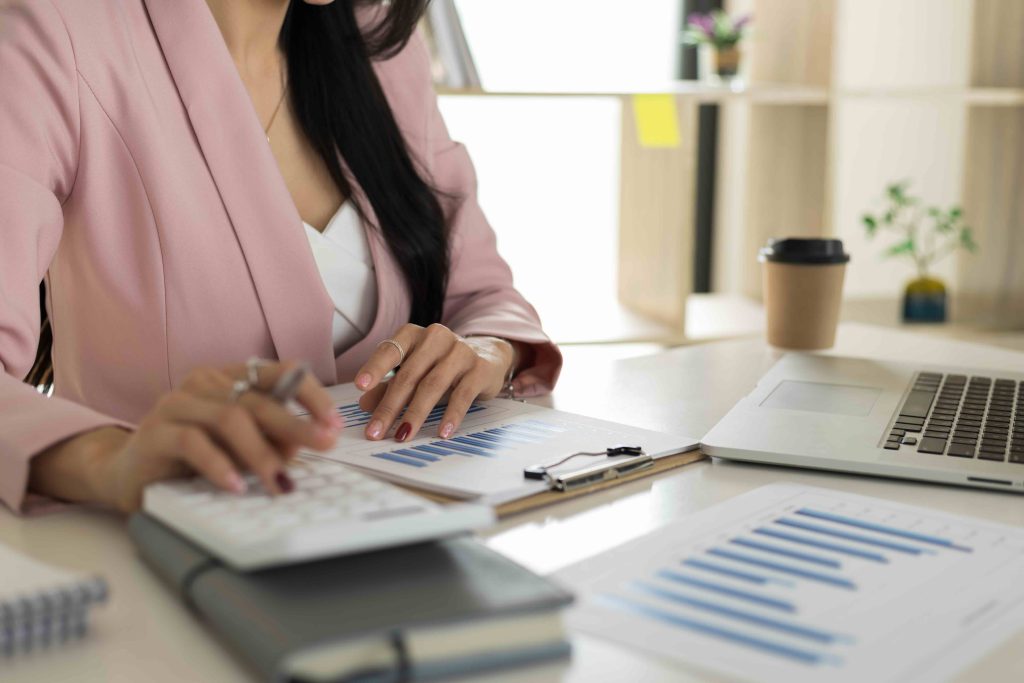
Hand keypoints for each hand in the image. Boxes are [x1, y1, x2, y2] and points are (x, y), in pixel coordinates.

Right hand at [98, 360, 339, 511]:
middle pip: (259, 400)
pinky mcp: (154, 431)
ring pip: (229, 418)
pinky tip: (235, 486)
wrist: (129, 474)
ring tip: (278, 481)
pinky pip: (192, 442)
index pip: (279, 372)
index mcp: (232, 379)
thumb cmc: (194, 459)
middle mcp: (205, 383)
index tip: (334, 421)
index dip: (310, 394)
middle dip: (296, 425)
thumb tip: (309, 443)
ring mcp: (177, 404)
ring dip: (260, 452)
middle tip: (323, 445)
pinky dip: (219, 465)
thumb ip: (273, 440)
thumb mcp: (244, 449)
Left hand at [354, 324, 514, 441]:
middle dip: (390, 406)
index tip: (360, 386)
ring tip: (403, 435)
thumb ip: (388, 386)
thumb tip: (364, 404)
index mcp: (414, 335)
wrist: (488, 356)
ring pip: (433, 385)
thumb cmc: (441, 365)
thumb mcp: (414, 372)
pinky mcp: (480, 369)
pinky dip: (451, 415)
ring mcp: (460, 351)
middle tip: (375, 431)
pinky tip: (442, 432)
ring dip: (416, 413)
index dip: (375, 367)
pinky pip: (463, 394)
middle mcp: (436, 338)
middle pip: (409, 374)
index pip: (391, 350)